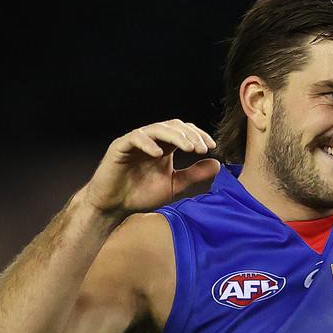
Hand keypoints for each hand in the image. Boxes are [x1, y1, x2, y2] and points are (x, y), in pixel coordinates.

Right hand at [81, 119, 218, 217]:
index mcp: (165, 146)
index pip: (184, 132)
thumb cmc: (142, 194)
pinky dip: (148, 143)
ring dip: (175, 136)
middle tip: (203, 148)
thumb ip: (194, 174)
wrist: (115, 206)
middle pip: (174, 126)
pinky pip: (135, 138)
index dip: (199, 135)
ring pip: (157, 128)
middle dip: (191, 135)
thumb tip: (218, 164)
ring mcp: (135, 141)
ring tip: (189, 148)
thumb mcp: (174, 185)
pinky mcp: (120, 146)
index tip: (212, 147)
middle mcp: (152, 140)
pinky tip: (159, 154)